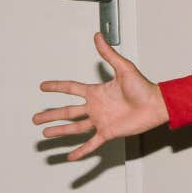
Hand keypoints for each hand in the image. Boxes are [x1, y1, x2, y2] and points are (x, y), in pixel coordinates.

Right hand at [33, 33, 169, 160]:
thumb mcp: (124, 68)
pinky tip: (70, 156)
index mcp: (97, 92)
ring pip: (75, 127)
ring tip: (45, 134)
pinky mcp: (109, 132)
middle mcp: (96, 107)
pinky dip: (81, 151)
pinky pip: (91, 143)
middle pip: (67, 111)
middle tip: (35, 118)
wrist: (157, 105)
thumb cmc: (144, 87)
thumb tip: (98, 36)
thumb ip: (109, 54)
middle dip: (51, 114)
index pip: (71, 89)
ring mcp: (101, 120)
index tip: (42, 87)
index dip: (57, 87)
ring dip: (60, 131)